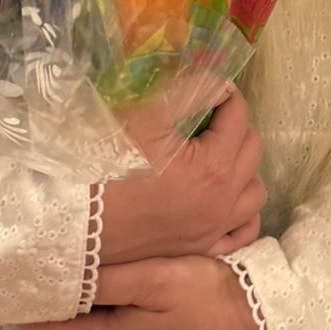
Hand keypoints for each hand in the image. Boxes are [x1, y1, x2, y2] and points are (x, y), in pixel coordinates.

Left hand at [23, 256, 272, 329]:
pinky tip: (101, 318)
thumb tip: (64, 268)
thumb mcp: (160, 276)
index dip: (36, 301)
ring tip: (75, 302)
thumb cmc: (207, 298)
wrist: (252, 329)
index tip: (42, 271)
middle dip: (42, 321)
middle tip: (56, 282)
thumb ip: (109, 275)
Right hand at [100, 86, 265, 263]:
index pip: (239, 116)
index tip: (211, 87)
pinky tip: (225, 196)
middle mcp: (222, 202)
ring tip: (216, 153)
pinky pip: (242, 231)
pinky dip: (242, 211)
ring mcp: (213, 231)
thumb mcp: (145, 118)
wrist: (77, 224)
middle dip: (235, 126)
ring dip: (244, 167)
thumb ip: (189, 92)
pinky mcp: (201, 250)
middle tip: (208, 117)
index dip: (227, 94)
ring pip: (254, 191)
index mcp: (213, 167)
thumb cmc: (107, 165)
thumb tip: (217, 79)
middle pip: (252, 149)